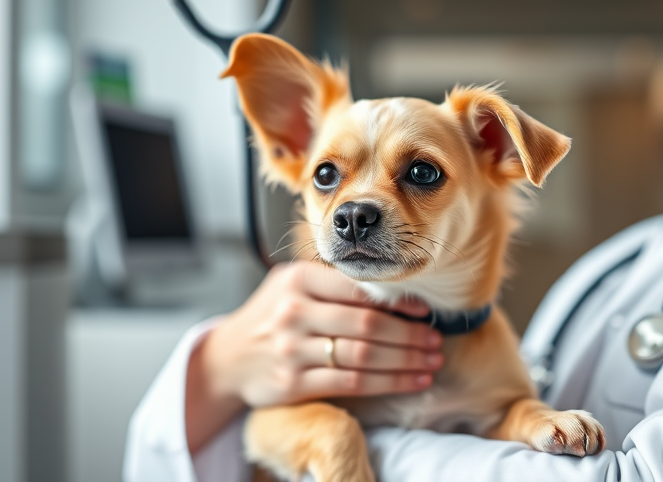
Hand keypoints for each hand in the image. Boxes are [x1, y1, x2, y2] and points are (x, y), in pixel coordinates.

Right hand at [185, 261, 442, 452]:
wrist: (228, 357)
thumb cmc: (272, 315)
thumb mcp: (292, 284)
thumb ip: (333, 283)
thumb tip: (394, 291)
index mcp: (297, 279)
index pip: (358, 288)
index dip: (398, 301)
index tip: (424, 310)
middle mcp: (293, 312)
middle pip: (367, 324)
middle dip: (409, 335)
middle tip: (435, 340)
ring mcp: (292, 350)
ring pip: (363, 356)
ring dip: (405, 360)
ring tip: (431, 361)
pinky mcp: (293, 383)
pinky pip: (352, 383)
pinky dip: (389, 383)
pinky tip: (411, 381)